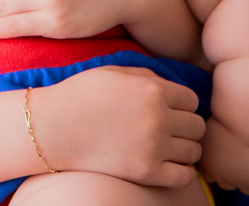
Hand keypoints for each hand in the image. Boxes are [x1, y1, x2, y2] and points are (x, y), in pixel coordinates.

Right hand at [32, 66, 205, 187]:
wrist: (51, 128)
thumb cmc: (80, 96)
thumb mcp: (113, 73)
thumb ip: (148, 76)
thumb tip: (175, 89)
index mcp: (152, 90)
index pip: (192, 100)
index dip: (180, 104)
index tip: (166, 110)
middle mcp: (158, 117)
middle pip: (197, 126)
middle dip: (184, 127)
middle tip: (165, 130)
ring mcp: (154, 147)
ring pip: (194, 151)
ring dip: (182, 149)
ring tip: (162, 147)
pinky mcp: (146, 172)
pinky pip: (184, 176)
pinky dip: (178, 171)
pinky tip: (162, 164)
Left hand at [197, 116, 248, 200]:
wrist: (244, 120)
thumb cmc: (224, 118)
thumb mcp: (206, 129)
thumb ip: (207, 142)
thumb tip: (211, 143)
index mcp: (207, 167)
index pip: (210, 177)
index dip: (217, 166)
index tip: (222, 154)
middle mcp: (224, 179)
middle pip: (227, 184)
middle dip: (232, 172)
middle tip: (238, 154)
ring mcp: (245, 181)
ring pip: (247, 189)